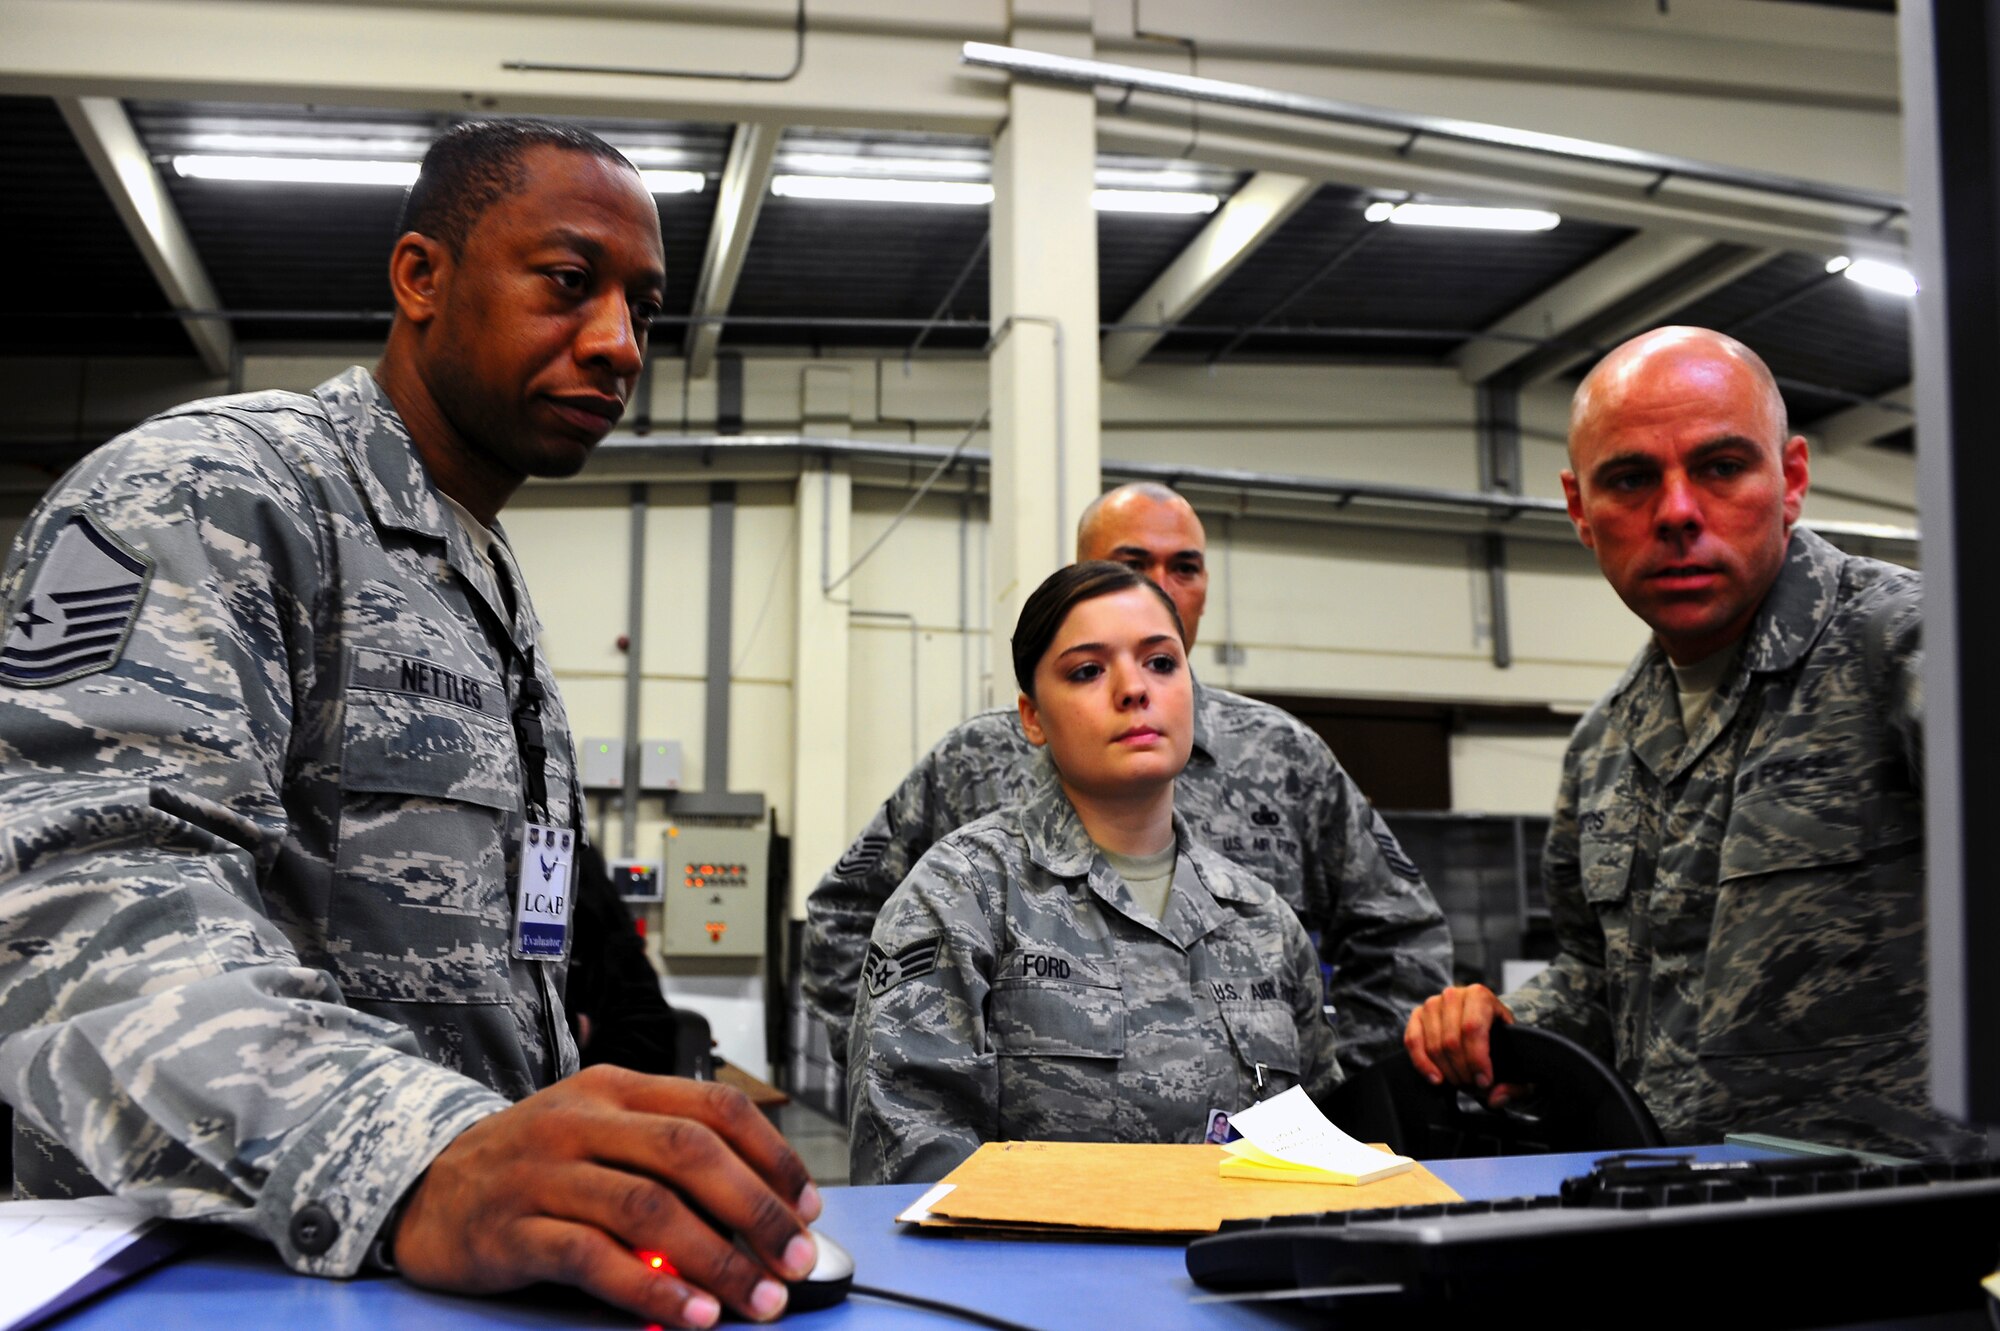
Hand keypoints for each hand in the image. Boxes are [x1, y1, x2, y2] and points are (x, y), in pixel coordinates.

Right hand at [391, 1065, 821, 1327]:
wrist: (425, 1186)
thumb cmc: (533, 1165)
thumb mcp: (598, 1133)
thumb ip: (665, 1157)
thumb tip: (760, 1210)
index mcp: (616, 1089)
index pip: (715, 1107)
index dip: (772, 1157)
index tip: (808, 1207)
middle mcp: (582, 1121)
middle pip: (690, 1152)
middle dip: (757, 1210)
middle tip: (797, 1259)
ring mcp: (543, 1173)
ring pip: (648, 1207)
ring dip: (716, 1260)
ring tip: (758, 1300)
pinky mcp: (511, 1230)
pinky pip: (592, 1258)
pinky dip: (651, 1289)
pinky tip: (691, 1314)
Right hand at [1404, 984, 1520, 1106]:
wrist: (1485, 1028)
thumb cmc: (1501, 1042)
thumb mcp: (1518, 1062)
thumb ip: (1515, 1085)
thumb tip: (1496, 1096)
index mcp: (1480, 996)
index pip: (1473, 1028)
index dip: (1477, 1060)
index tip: (1484, 1082)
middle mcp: (1453, 995)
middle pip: (1451, 1040)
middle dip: (1463, 1071)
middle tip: (1473, 1087)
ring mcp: (1432, 1005)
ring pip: (1433, 1045)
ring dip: (1447, 1071)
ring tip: (1461, 1082)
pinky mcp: (1417, 1016)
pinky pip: (1413, 1042)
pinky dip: (1423, 1064)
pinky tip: (1436, 1079)